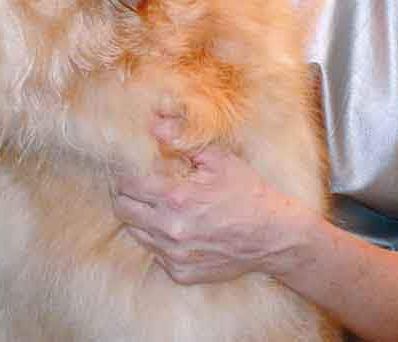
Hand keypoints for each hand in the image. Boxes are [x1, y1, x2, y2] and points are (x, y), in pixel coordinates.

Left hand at [111, 117, 307, 284]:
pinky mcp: (180, 273)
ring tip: (161, 207)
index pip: (126, 184)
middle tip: (139, 187)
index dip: (125, 174)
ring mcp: (174, 255)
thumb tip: (154, 125)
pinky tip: (179, 229)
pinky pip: (156, 254)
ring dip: (142, 218)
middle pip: (123, 210)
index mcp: (176, 197)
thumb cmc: (248, 194)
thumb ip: (182, 141)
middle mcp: (170, 229)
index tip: (133, 169)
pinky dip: (161, 241)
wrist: (274, 237)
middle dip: (126, 195)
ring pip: (136, 233)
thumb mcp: (220, 159)